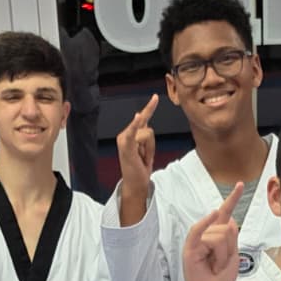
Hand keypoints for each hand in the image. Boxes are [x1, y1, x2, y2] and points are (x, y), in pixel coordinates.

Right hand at [116, 94, 157, 223]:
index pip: (144, 119)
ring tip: (142, 159)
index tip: (155, 97)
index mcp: (129, 134)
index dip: (150, 108)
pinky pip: (134, 132)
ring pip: (148, 134)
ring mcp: (124, 139)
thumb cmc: (139, 168)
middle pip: (148, 128)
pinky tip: (138, 117)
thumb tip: (140, 114)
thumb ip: (143, 132)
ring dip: (149, 149)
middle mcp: (125, 134)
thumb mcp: (145, 148)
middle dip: (151, 145)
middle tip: (144, 158)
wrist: (135, 184)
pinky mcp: (126, 145)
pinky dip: (136, 124)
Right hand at [181, 183, 243, 280]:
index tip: (240, 184)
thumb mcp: (233, 257)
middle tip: (221, 264)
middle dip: (230, 249)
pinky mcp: (190, 249)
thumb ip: (232, 238)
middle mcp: (206, 235)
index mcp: (217, 235)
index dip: (232, 199)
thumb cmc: (218, 279)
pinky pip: (199, 231)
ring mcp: (197, 241)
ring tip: (214, 266)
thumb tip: (228, 220)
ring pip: (220, 236)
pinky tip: (212, 214)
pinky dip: (205, 222)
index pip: (225, 214)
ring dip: (222, 256)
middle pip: (227, 228)